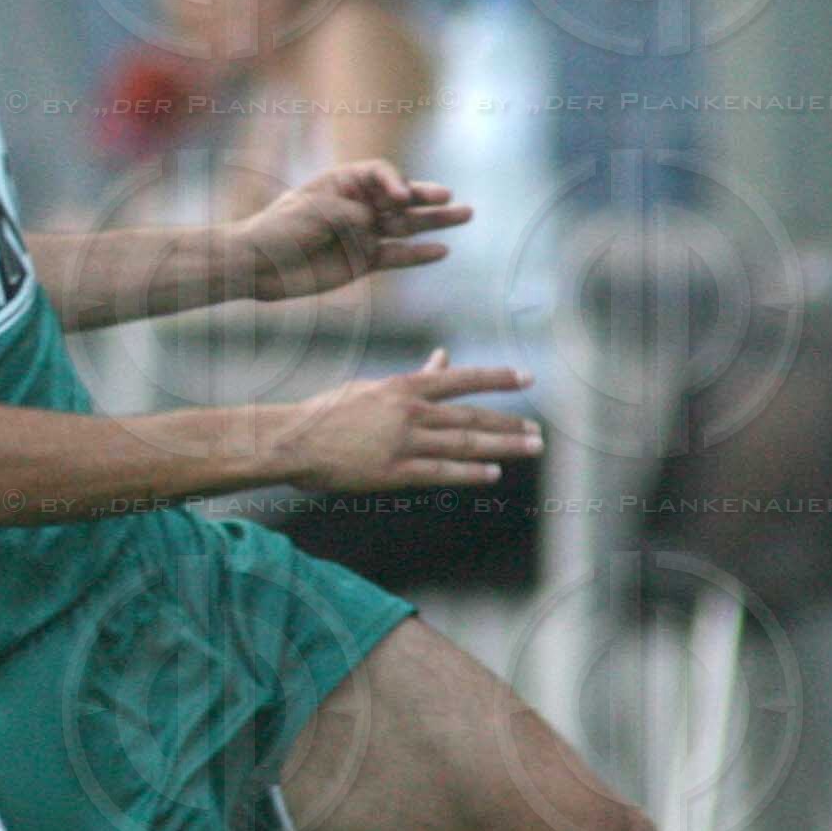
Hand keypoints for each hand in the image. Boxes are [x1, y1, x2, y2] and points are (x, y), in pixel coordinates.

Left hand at [233, 159, 471, 301]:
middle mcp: (358, 205)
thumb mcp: (312, 212)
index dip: (393, 181)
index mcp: (342, 183)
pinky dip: (418, 255)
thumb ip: (349, 215)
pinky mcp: (363, 261)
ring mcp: (363, 234)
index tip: (399, 196)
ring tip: (465, 215)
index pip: (379, 173)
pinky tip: (442, 251)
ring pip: (405, 225)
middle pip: (399, 196)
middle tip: (450, 197)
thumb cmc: (277, 230)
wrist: (257, 266)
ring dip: (434, 222)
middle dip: (425, 195)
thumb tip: (375, 225)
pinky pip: (396, 256)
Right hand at [273, 350, 542, 494]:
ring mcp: (403, 443)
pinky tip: (492, 473)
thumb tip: (443, 357)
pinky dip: (469, 472)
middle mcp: (409, 412)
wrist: (293, 440)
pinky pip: (440, 472)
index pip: (460, 379)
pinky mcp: (393, 471)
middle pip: (471, 417)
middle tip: (538, 432)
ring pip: (463, 444)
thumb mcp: (372, 387)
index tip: (527, 378)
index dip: (497, 378)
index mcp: (403, 388)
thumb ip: (413, 377)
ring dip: (502, 447)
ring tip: (530, 448)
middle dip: (509, 424)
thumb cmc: (328, 411)